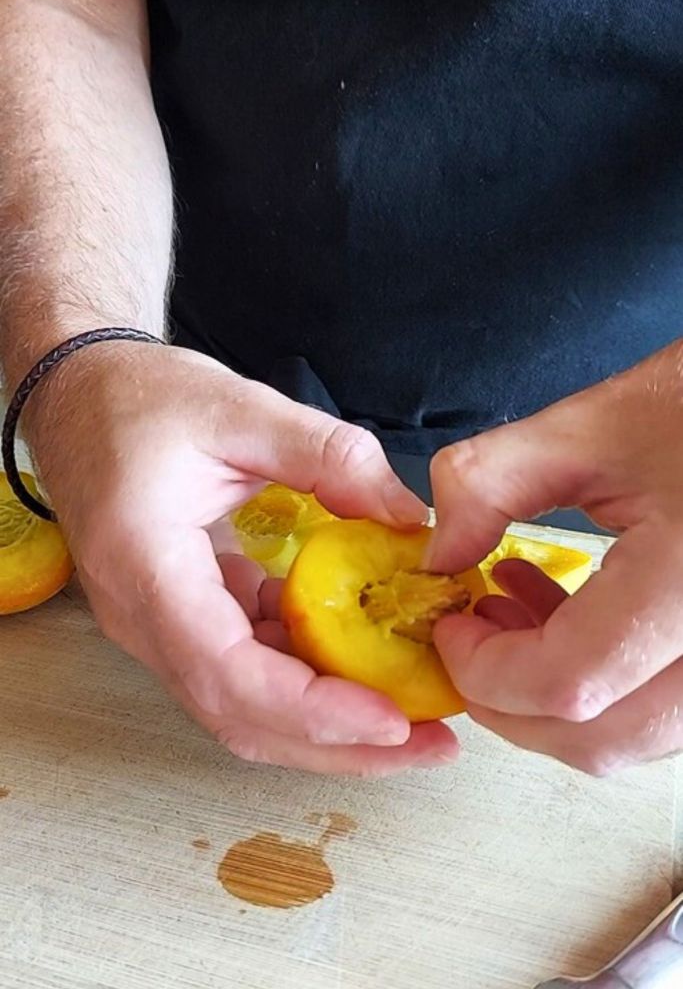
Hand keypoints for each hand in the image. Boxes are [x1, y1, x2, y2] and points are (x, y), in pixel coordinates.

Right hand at [28, 342, 457, 774]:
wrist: (78, 398)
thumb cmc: (140, 399)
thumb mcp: (239, 408)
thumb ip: (328, 456)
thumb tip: (409, 518)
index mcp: (145, 567)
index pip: (227, 672)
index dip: (313, 709)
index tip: (393, 718)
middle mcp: (142, 620)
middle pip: (240, 717)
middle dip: (339, 744)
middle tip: (431, 744)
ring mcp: (157, 628)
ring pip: (243, 708)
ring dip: (328, 722)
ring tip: (413, 715)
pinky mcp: (180, 620)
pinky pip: (243, 671)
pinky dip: (305, 677)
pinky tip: (360, 654)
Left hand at [426, 339, 682, 774]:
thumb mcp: (593, 424)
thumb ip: (491, 483)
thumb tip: (437, 556)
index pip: (569, 682)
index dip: (486, 669)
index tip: (448, 626)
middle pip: (602, 739)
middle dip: (512, 702)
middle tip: (470, 636)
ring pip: (638, 738)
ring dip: (557, 697)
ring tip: (513, 609)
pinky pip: (666, 710)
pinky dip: (606, 686)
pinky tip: (570, 611)